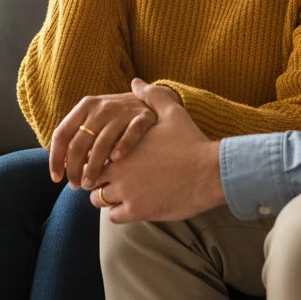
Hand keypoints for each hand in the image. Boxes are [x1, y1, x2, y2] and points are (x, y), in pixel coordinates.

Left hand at [49, 91, 157, 188]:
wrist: (150, 100)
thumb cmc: (117, 118)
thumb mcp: (96, 119)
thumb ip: (79, 136)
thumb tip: (61, 166)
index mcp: (85, 106)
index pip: (62, 134)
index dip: (55, 158)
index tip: (55, 178)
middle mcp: (101, 107)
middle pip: (79, 143)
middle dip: (75, 169)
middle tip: (77, 186)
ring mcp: (122, 111)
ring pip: (102, 144)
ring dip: (94, 168)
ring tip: (91, 185)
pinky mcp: (143, 116)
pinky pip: (130, 134)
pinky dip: (122, 148)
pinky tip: (116, 161)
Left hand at [88, 79, 225, 222]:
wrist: (210, 172)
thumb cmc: (191, 141)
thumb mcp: (172, 112)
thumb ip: (151, 96)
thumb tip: (136, 82)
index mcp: (121, 146)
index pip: (92, 154)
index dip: (98, 157)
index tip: (110, 160)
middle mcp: (118, 170)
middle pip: (91, 178)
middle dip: (98, 179)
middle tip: (113, 179)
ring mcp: (126, 192)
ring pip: (98, 199)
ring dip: (107, 197)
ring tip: (124, 193)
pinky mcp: (137, 211)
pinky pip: (113, 217)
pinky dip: (119, 213)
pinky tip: (134, 206)